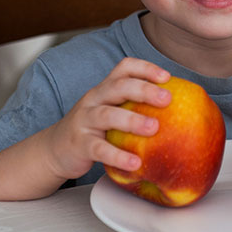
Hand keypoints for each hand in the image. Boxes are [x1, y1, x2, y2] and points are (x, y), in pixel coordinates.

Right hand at [44, 58, 171, 179]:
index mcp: (105, 89)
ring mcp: (84, 121)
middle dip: (144, 90)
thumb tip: (177, 111)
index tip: (166, 77)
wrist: (55, 149)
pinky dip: (118, 155)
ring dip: (132, 120)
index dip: (145, 68)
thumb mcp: (110, 111)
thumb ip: (133, 107)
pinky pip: (99, 149)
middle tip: (167, 99)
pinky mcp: (80, 144)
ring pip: (107, 115)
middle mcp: (94, 99)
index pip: (124, 68)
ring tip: (154, 128)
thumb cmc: (93, 130)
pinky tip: (135, 163)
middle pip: (118, 87)